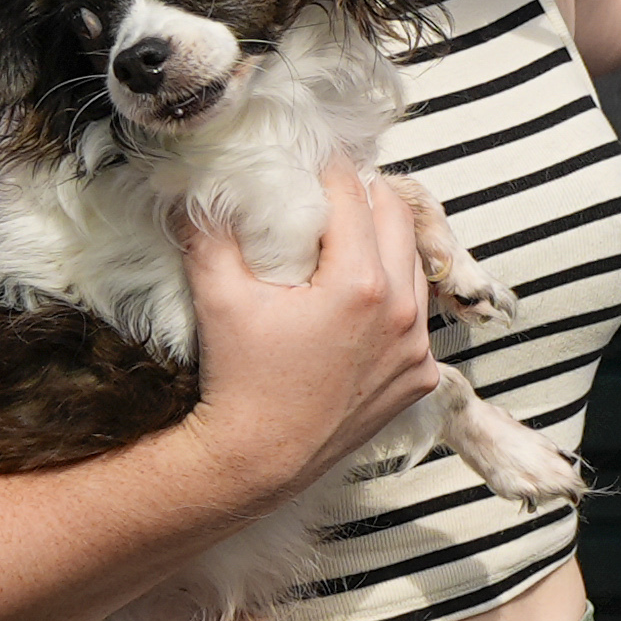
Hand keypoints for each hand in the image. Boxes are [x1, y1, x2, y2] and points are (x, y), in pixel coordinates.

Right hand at [176, 158, 443, 495]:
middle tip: (334, 190)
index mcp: (359, 284)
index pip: (354, 195)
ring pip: (413, 267)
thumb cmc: (238, 383)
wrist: (255, 462)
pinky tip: (360, 300)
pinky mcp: (418, 378)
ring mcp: (415, 350)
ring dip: (385, 245)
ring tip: (349, 238)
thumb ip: (211, 228)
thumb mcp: (218, 296)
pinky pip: (416, 319)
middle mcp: (400, 314)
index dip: (330, 169)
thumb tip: (202, 184)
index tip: (314, 158)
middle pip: (396, 219)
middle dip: (365, 197)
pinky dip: (394, 299)